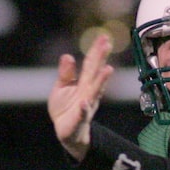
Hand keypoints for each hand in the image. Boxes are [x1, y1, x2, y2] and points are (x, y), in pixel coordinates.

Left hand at [48, 35, 113, 160]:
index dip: (96, 51)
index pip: (91, 64)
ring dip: (101, 81)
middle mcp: (88, 92)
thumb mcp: (61, 88)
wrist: (68, 132)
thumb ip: (66, 73)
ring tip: (107, 70)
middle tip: (107, 44)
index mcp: (84, 83)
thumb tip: (68, 56)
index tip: (104, 37)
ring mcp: (86, 106)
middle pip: (95, 73)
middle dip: (101, 59)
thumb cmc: (65, 108)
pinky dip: (83, 109)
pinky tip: (84, 103)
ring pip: (94, 92)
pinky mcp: (79, 119)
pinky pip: (82, 114)